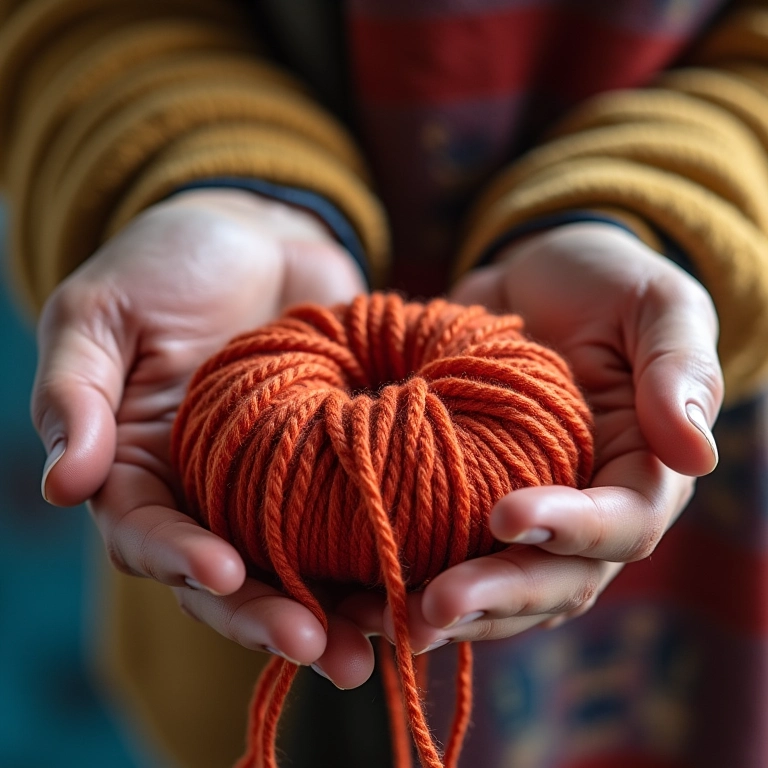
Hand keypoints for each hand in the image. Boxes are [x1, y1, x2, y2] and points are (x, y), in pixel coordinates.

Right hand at [32, 189, 372, 687]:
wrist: (257, 233)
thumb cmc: (165, 262)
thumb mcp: (101, 313)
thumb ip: (76, 392)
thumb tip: (64, 484)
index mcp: (140, 466)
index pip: (149, 536)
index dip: (183, 561)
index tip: (227, 573)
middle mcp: (206, 490)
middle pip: (230, 575)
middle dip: (269, 614)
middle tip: (322, 649)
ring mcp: (274, 482)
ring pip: (297, 564)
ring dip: (334, 608)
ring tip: (380, 641)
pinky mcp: (332, 463)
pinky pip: (351, 517)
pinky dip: (378, 552)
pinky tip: (416, 581)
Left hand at [341, 222, 723, 651]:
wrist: (535, 279)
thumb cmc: (606, 286)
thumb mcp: (655, 306)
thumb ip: (677, 369)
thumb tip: (695, 453)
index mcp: (640, 472)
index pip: (621, 525)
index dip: (571, 531)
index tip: (508, 516)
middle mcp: (584, 511)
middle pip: (554, 580)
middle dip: (498, 596)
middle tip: (435, 605)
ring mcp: (525, 512)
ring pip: (499, 587)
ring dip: (450, 610)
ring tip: (390, 618)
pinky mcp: (467, 503)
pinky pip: (448, 556)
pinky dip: (410, 578)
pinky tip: (361, 594)